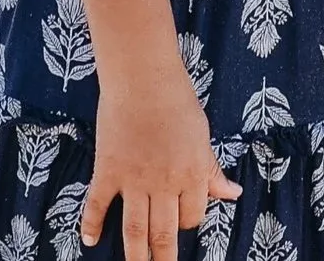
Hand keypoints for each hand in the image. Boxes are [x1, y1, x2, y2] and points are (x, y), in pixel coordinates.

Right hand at [80, 67, 239, 260]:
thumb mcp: (203, 137)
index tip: (183, 225)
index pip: (193, 215)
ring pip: (134, 229)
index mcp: (192, 174)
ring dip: (135, 254)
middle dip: (164, 256)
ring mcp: (134, 180)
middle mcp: (164, 183)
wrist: (144, 79)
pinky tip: (90, 241)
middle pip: (164, 232)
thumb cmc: (179, 102)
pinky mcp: (108, 171)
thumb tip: (232, 194)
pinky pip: (97, 205)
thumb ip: (212, 171)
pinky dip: (91, 225)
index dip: (190, 224)